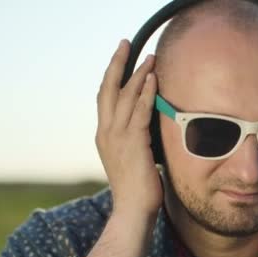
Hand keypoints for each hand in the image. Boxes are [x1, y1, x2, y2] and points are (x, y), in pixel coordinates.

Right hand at [96, 39, 161, 217]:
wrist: (133, 211)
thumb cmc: (136, 189)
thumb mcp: (131, 160)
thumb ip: (134, 142)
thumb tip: (147, 130)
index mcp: (104, 137)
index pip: (105, 99)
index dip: (112, 77)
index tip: (120, 59)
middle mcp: (106, 133)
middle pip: (107, 89)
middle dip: (117, 64)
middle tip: (125, 44)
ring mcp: (117, 138)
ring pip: (124, 96)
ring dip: (138, 74)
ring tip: (149, 57)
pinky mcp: (133, 143)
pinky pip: (139, 111)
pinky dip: (146, 93)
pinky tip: (154, 79)